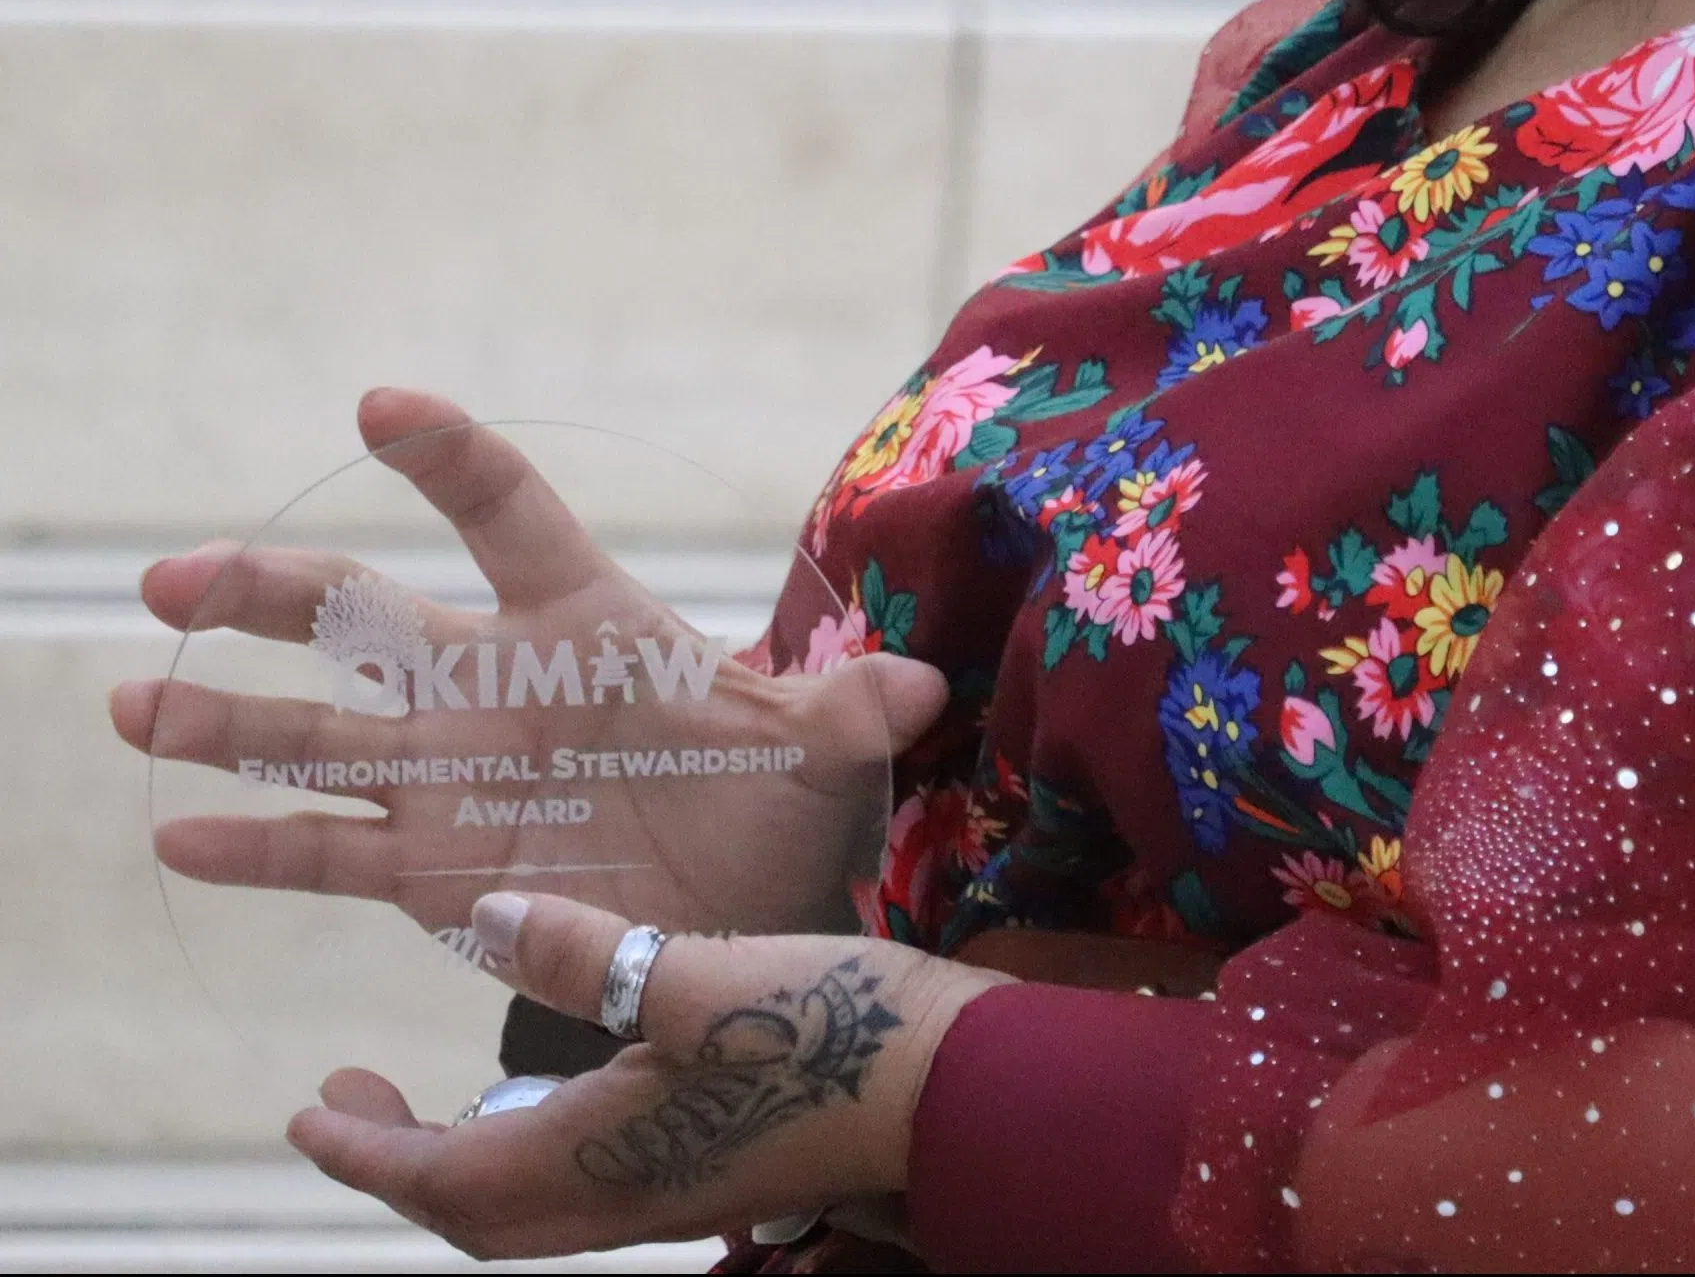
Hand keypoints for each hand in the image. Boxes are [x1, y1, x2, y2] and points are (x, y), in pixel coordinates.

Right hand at [111, 388, 943, 939]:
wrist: (743, 911)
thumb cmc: (780, 806)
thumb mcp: (826, 752)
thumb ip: (854, 709)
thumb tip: (925, 685)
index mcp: (588, 621)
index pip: (511, 513)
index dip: (452, 459)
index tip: (382, 404)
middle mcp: (496, 683)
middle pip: (367, 618)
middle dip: (273, 592)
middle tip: (171, 575)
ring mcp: (450, 774)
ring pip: (316, 732)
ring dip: (224, 716)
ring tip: (132, 695)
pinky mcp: (429, 867)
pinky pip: (324, 850)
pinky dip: (252, 845)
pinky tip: (173, 836)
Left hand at [290, 890, 1006, 1256]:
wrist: (952, 1089)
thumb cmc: (827, 1027)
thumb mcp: (702, 971)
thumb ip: (588, 951)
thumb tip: (484, 917)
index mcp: (595, 1154)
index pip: (441, 1176)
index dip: (363, 1151)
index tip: (310, 1108)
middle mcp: (617, 1196)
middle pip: (474, 1210)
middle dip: (401, 1165)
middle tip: (355, 1102)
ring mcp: (668, 1196)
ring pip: (529, 1205)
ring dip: (467, 1161)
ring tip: (447, 1097)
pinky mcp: (710, 1177)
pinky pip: (586, 1187)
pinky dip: (538, 1148)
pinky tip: (574, 1084)